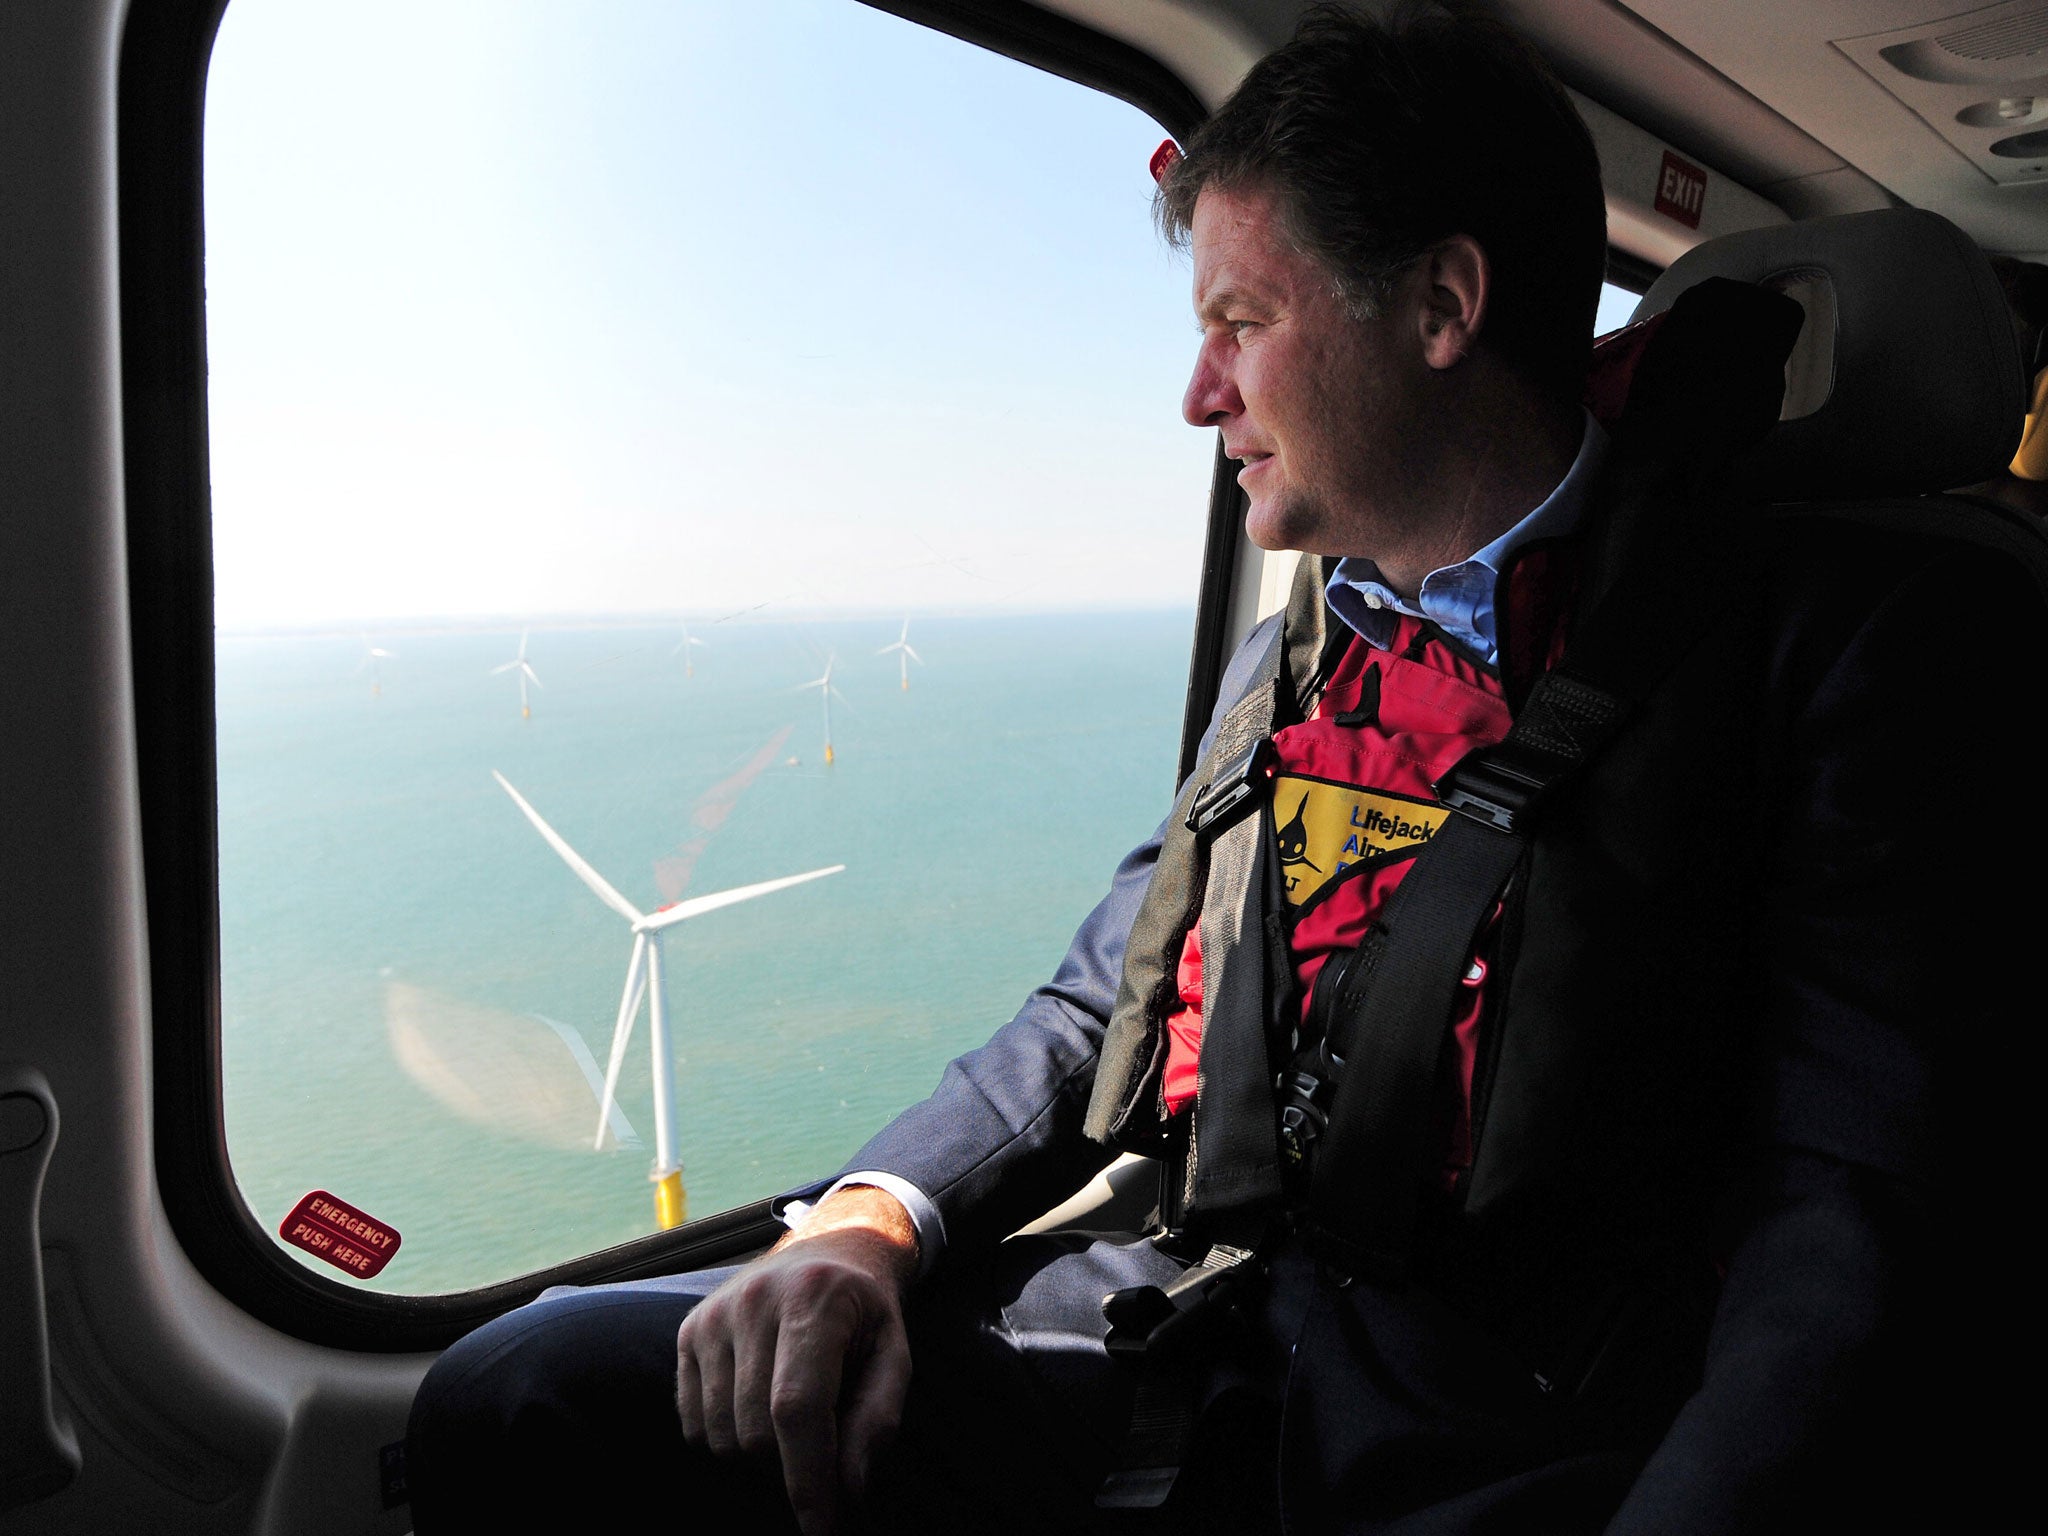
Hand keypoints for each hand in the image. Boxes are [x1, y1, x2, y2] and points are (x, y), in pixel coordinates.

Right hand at [675, 1186, 918, 1535]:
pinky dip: (725, 1437)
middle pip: (755, 1431)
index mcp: (814, 1301)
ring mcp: (713, 1316)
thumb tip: (848, 1488)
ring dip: (757, 1455)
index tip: (820, 1528)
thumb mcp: (894, 1355)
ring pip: (721, 1434)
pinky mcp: (688, 1331)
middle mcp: (754, 1303)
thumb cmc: (866, 1312)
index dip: (807, 1478)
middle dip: (789, 1468)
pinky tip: (758, 1409)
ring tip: (793, 1424)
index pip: (798, 1408)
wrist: (828, 1249)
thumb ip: (877, 1419)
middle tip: (821, 1457)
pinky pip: (693, 1422)